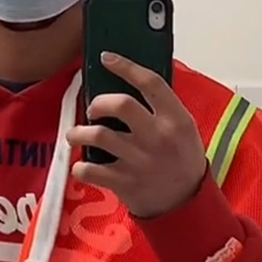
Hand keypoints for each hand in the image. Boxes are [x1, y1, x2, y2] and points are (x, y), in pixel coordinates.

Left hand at [67, 52, 206, 217]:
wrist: (185, 203)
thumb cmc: (183, 160)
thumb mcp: (184, 129)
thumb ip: (163, 109)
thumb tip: (133, 81)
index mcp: (177, 120)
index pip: (151, 83)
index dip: (126, 66)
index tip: (107, 59)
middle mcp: (158, 137)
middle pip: (120, 104)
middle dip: (98, 103)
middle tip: (93, 110)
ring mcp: (139, 160)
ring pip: (97, 135)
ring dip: (79, 133)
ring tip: (77, 135)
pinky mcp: (124, 182)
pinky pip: (89, 169)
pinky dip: (81, 166)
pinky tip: (84, 166)